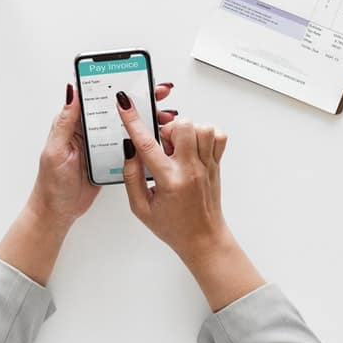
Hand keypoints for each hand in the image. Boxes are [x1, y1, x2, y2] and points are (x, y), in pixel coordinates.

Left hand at [28, 82, 178, 224]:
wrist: (59, 211)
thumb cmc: (52, 183)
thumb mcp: (56, 149)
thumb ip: (65, 121)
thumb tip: (71, 90)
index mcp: (75, 123)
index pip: (98, 96)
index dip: (116, 85)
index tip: (134, 78)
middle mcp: (90, 130)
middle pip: (117, 109)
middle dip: (140, 98)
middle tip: (158, 93)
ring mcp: (102, 144)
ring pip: (128, 125)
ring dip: (146, 119)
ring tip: (164, 115)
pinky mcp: (111, 158)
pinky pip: (130, 145)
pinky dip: (145, 140)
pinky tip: (158, 136)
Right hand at [116, 92, 263, 309]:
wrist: (203, 239)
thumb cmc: (172, 226)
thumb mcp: (140, 208)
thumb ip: (131, 177)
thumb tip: (129, 150)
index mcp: (169, 181)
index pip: (147, 145)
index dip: (133, 121)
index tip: (124, 103)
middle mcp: (191, 170)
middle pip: (182, 127)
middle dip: (167, 129)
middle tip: (163, 146)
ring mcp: (207, 165)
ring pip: (202, 127)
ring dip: (187, 131)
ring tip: (178, 147)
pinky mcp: (217, 164)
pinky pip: (218, 135)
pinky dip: (205, 134)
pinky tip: (194, 147)